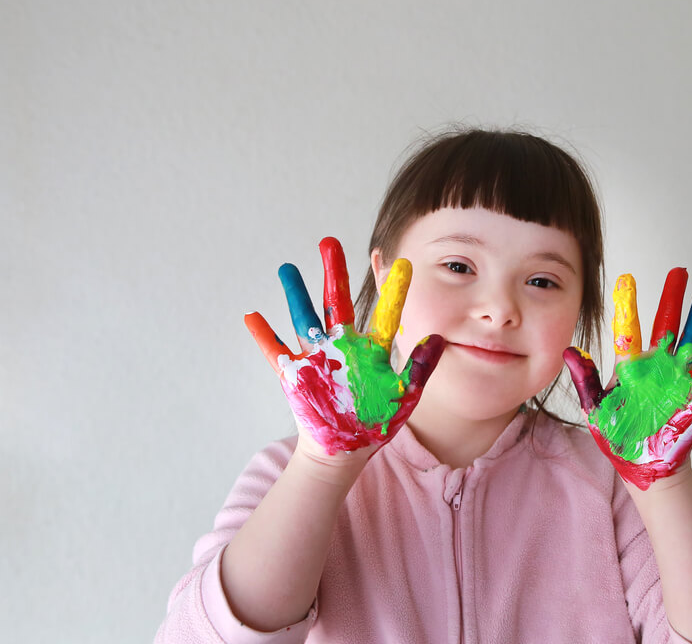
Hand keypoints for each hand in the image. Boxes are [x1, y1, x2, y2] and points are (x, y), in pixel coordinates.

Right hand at [244, 237, 445, 457]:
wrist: (344, 449)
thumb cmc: (375, 422)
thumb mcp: (404, 396)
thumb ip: (420, 368)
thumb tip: (439, 338)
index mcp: (371, 349)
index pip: (384, 313)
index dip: (391, 289)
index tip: (398, 261)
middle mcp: (342, 345)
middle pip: (337, 302)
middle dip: (333, 272)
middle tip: (329, 242)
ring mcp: (317, 357)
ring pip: (304, 318)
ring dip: (295, 294)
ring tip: (287, 267)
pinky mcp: (295, 374)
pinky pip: (275, 352)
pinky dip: (264, 336)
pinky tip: (252, 317)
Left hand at [563, 267, 691, 489]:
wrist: (643, 466)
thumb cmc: (618, 437)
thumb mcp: (595, 408)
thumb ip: (584, 379)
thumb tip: (569, 350)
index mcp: (630, 367)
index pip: (629, 328)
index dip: (629, 303)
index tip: (627, 278)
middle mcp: (656, 366)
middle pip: (666, 324)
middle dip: (672, 297)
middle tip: (679, 271)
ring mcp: (678, 379)